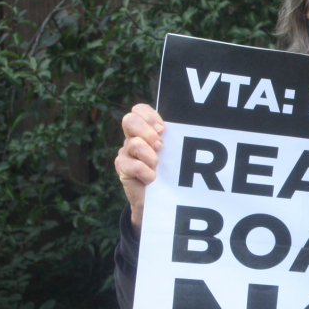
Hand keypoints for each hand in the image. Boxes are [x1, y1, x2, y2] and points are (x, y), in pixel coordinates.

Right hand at [114, 103, 164, 232]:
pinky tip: (152, 178)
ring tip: (157, 165)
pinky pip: (131, 165)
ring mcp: (126, 153)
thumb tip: (186, 128)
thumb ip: (173, 139)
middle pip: (129, 120)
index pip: (139, 110)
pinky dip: (145, 172)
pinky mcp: (123, 169)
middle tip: (160, 145)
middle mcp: (133, 138)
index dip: (150, 116)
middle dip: (147, 132)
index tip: (163, 129)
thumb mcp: (172, 152)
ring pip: (133, 143)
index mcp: (145, 129)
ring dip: (149, 155)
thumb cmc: (170, 171)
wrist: (159, 198)